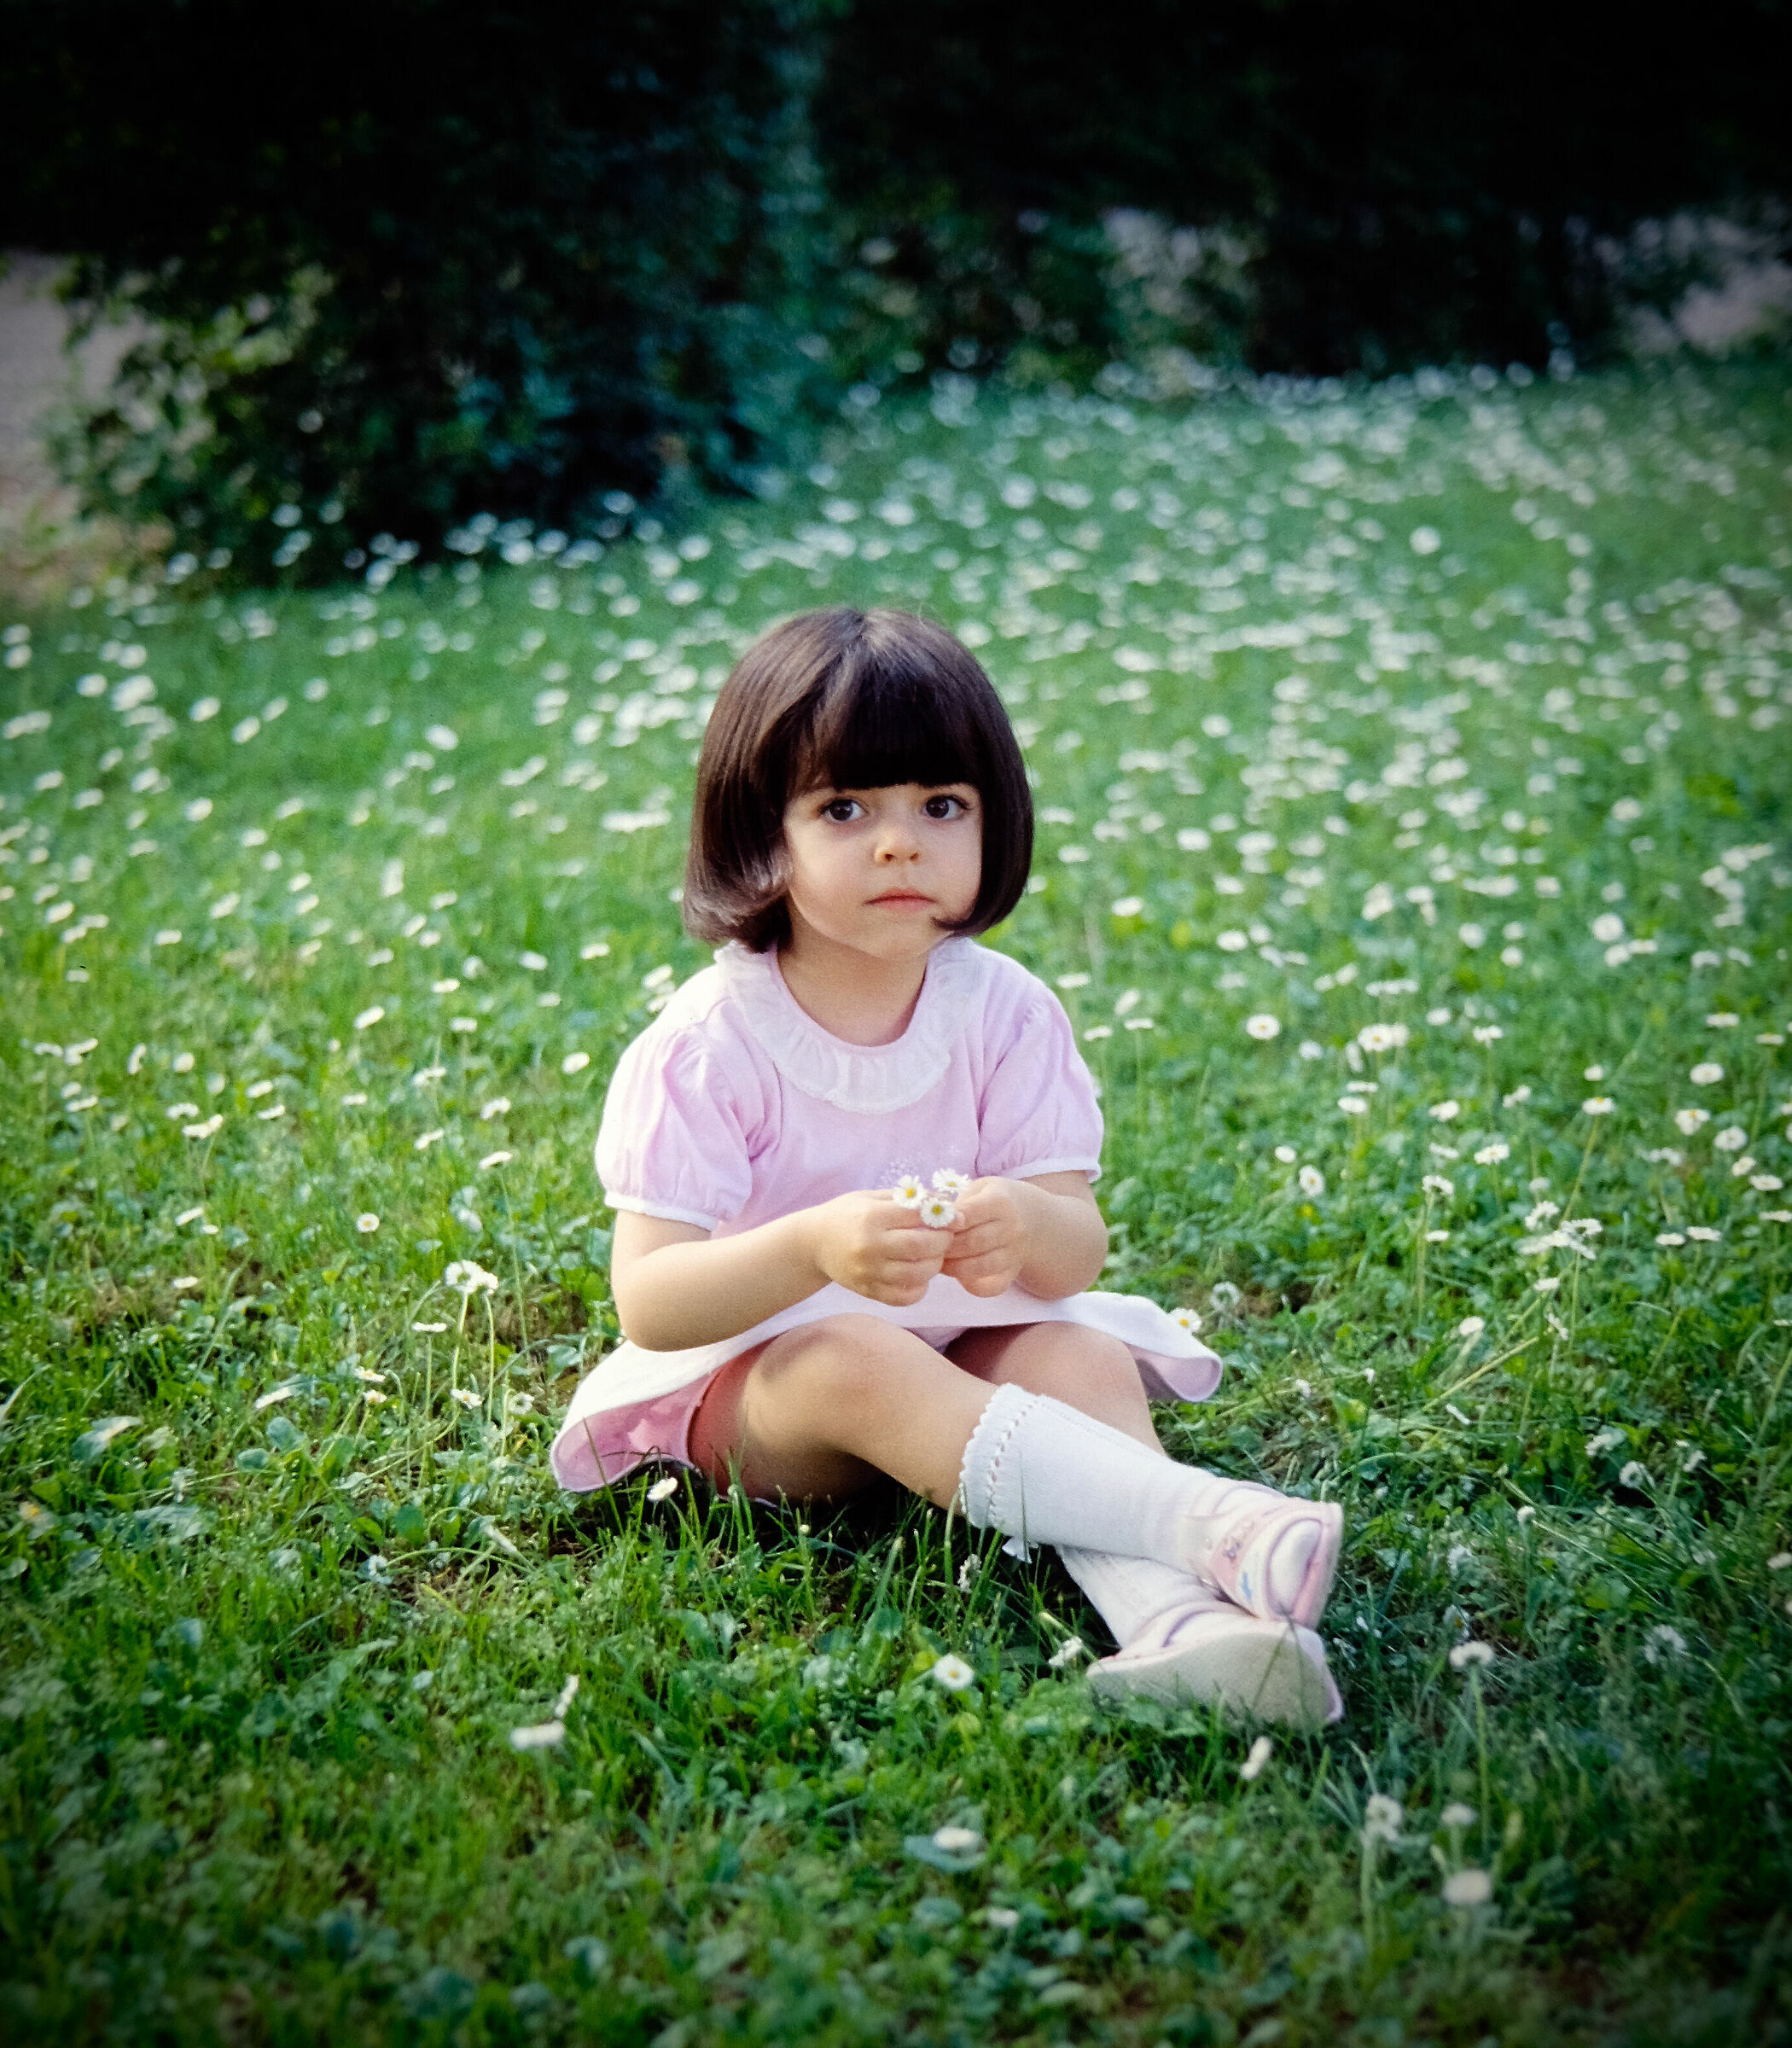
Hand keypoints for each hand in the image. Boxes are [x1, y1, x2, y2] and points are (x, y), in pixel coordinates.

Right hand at [809, 1190, 950, 1306]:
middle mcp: (870, 1245)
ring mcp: (868, 1272)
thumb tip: (944, 1201)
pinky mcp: (868, 1290)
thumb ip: (907, 1200)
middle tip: (947, 1238)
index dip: (942, 1217)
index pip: (917, 1216)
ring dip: (934, 1265)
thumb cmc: (846, 1215)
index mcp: (872, 1216)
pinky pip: (903, 1297)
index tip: (956, 1218)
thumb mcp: (871, 1198)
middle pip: (920, 1246)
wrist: (813, 1244)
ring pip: (916, 1274)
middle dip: (943, 1241)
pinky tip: (919, 1277)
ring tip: (934, 1256)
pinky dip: (919, 1289)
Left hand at [939, 1178, 1030, 1297]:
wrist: (1032, 1217)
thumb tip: (935, 1220)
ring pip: (980, 1266)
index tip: (932, 1224)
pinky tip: (960, 1276)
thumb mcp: (980, 1188)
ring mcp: (1014, 1252)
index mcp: (1000, 1202)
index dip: (947, 1221)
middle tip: (929, 1247)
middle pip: (972, 1242)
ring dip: (954, 1267)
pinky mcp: (1013, 1272)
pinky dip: (973, 1286)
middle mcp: (1011, 1228)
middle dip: (946, 1247)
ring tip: (939, 1261)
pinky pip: (993, 1287)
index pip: (969, 1214)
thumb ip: (960, 1202)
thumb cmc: (996, 1199)